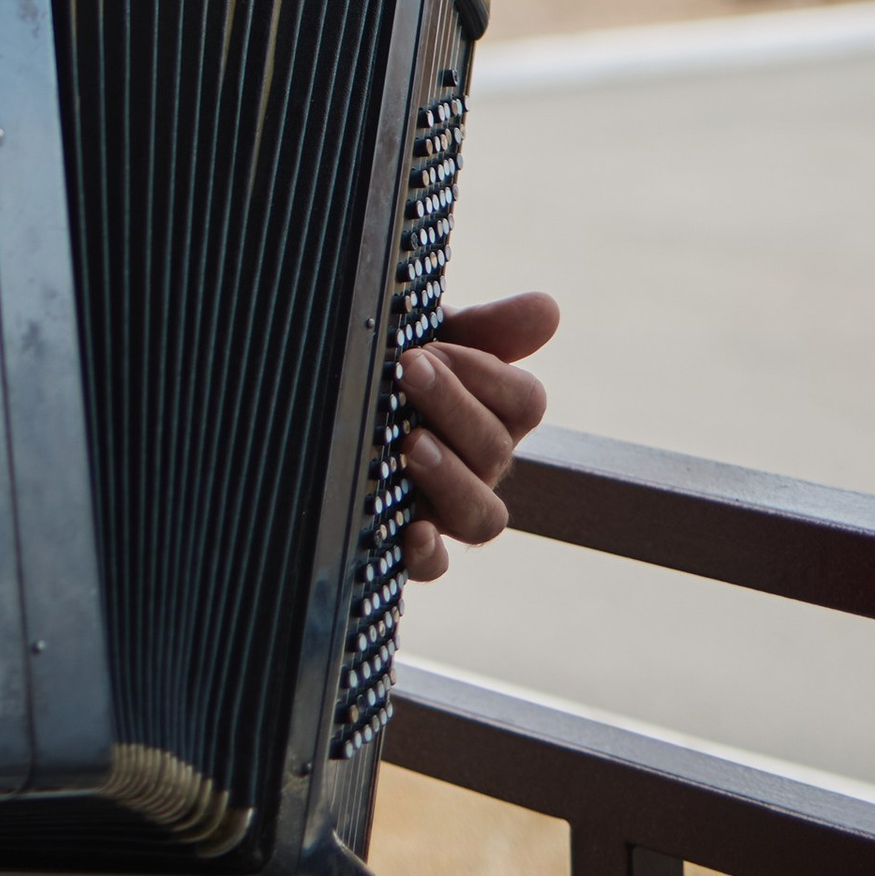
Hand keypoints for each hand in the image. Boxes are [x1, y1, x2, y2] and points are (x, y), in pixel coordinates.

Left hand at [399, 290, 558, 582]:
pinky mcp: (410, 547)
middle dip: (454, 407)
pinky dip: (429, 554)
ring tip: (410, 444)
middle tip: (409, 370)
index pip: (525, 401)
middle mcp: (480, 466)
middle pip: (496, 450)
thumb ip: (487, 328)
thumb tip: (547, 308)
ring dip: (452, 477)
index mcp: (495, 413)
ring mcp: (448, 510)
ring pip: (483, 516)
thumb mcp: (432, 337)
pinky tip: (412, 531)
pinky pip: (435, 567)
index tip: (435, 346)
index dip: (487, 374)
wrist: (326, 404)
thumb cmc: (392, 367)